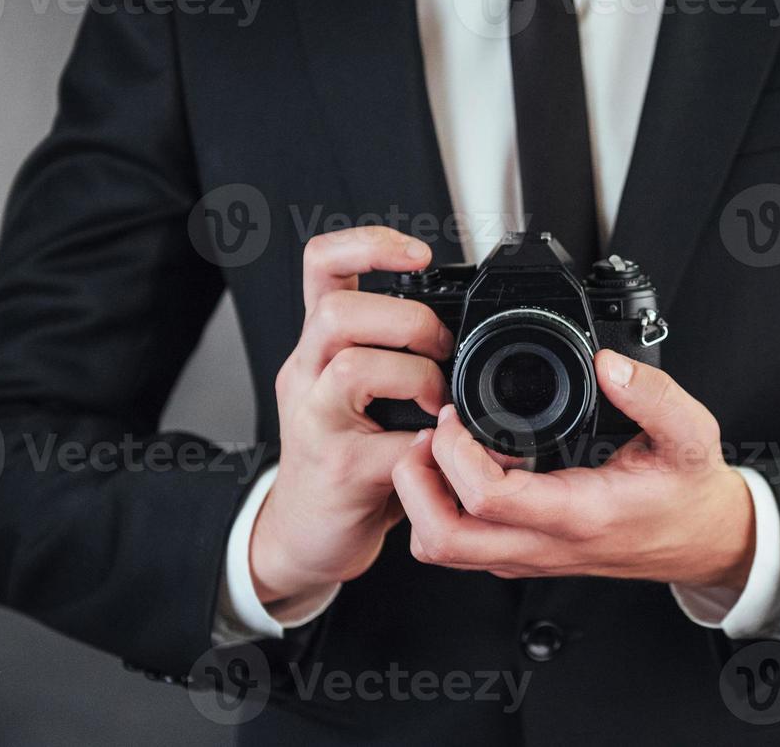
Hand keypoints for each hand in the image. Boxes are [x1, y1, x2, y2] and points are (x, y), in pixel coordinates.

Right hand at [250, 227, 454, 609]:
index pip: (322, 265)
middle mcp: (307, 373)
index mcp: (320, 345)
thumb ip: (398, 354)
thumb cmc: (348, 459)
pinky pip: (390, 443)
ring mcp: (314, 421)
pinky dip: (429, 444)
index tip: (418, 255)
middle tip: (442, 351)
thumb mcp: (365, 393)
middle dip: (409, 321)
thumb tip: (471, 329)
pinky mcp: (336, 468)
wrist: (308, 535)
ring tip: (438, 403)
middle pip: (339, 311)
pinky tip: (438, 451)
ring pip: (354, 367)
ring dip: (417, 377)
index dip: (368, 244)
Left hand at [391, 350, 755, 591]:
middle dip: (415, 481)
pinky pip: (462, 545)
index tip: (456, 413)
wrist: (704, 539)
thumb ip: (652, 395)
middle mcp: (545, 544)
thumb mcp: (690, 433)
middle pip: (442, 539)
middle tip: (428, 436)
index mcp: (579, 513)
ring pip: (443, 549)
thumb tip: (609, 364)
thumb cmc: (689, 491)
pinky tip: (465, 468)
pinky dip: (442, 508)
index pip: (487, 499)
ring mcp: (530, 556)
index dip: (454, 451)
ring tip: (440, 451)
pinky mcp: (525, 555)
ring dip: (422, 499)